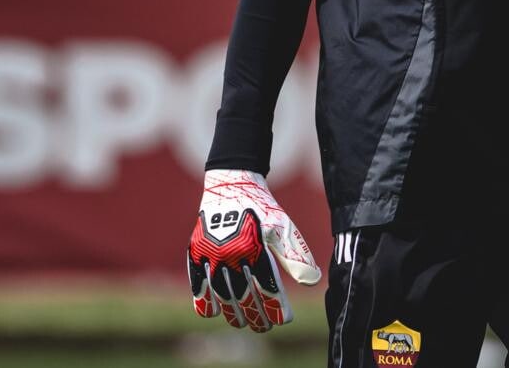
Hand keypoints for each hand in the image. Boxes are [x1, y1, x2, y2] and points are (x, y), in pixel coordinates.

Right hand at [187, 169, 320, 330]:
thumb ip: (295, 256)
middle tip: (265, 327)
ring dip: (233, 313)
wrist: (232, 182)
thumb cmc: (262, 207)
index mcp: (254, 246)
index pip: (267, 288)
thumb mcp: (282, 227)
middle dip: (256, 316)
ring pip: (222, 295)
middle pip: (244, 296)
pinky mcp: (196, 252)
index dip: (276, 308)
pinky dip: (205, 301)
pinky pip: (198, 284)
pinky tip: (215, 311)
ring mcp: (211, 253)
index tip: (284, 320)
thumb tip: (312, 282)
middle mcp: (230, 252)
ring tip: (243, 323)